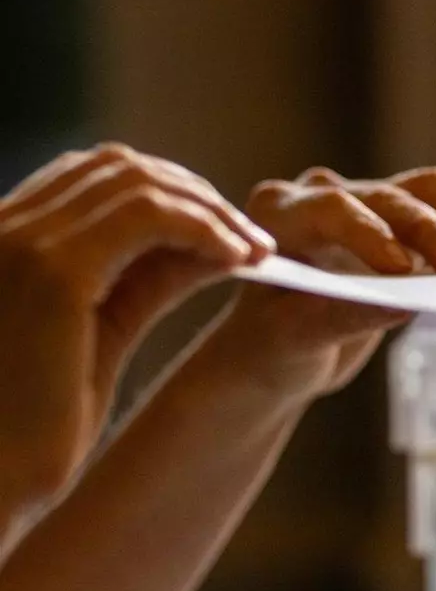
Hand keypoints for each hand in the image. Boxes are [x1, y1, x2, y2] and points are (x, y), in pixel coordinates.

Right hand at [0, 145, 273, 511]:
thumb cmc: (38, 423)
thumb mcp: (102, 328)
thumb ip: (146, 276)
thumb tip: (214, 241)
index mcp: (5, 238)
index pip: (93, 177)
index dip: (167, 191)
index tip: (221, 229)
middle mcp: (6, 228)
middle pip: (119, 167)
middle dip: (194, 193)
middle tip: (249, 236)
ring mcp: (25, 243)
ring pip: (140, 183)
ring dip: (210, 209)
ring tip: (255, 249)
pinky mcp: (55, 271)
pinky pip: (151, 215)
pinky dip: (205, 226)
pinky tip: (239, 258)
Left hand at [190, 155, 435, 404]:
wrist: (282, 346)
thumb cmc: (274, 344)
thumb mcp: (296, 339)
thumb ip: (342, 317)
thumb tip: (403, 305)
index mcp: (281, 213)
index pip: (335, 208)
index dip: (371, 233)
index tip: (404, 272)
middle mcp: (326, 192)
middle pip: (395, 197)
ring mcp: (370, 195)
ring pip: (432, 188)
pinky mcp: (407, 208)